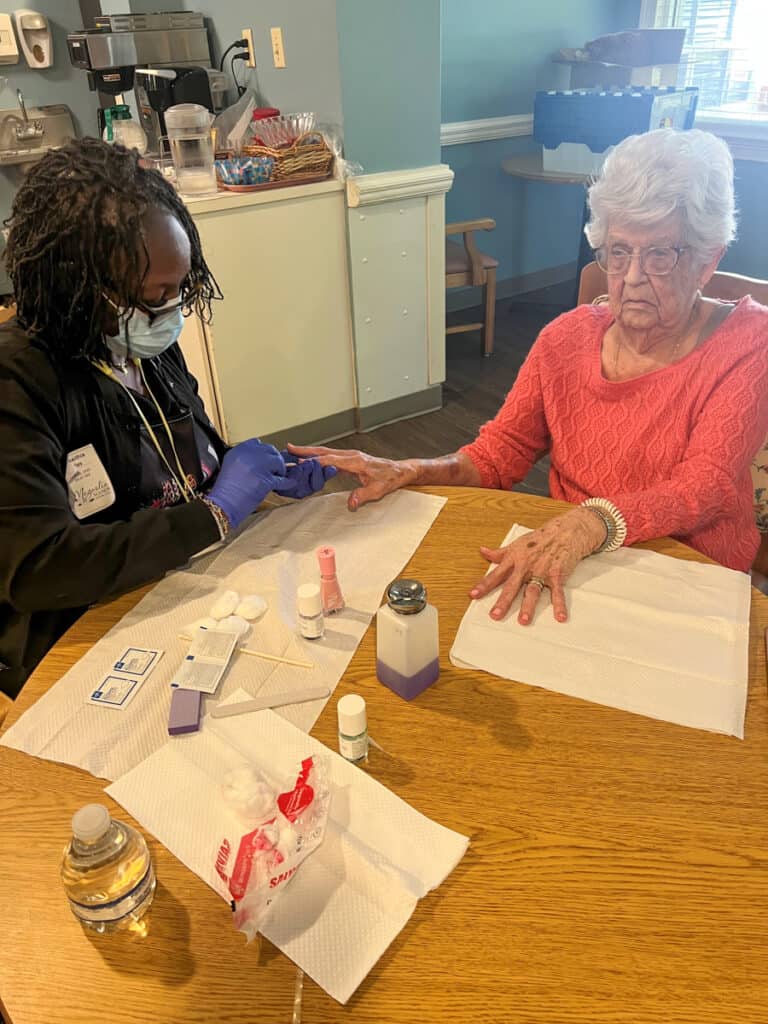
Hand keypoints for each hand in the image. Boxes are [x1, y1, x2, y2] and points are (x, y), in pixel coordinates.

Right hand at [206, 439, 286, 529]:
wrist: (223, 505)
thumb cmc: (226, 491)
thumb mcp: (231, 466)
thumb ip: (245, 459)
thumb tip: (262, 460)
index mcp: (238, 450)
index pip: (258, 443)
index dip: (265, 452)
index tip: (267, 459)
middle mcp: (249, 455)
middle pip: (271, 450)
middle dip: (275, 460)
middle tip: (275, 469)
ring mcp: (258, 467)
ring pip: (278, 462)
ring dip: (280, 470)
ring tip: (278, 477)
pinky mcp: (265, 480)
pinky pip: (282, 480)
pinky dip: (288, 482)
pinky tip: (289, 483)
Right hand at [287, 443, 415, 509]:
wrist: (400, 471)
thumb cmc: (390, 478)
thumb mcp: (379, 490)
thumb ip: (364, 495)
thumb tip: (351, 503)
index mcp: (356, 461)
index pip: (330, 460)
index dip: (314, 461)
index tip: (301, 462)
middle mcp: (351, 456)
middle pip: (324, 451)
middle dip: (306, 450)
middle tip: (289, 448)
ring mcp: (350, 456)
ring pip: (326, 452)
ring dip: (310, 451)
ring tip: (294, 452)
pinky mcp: (350, 459)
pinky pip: (331, 456)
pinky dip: (319, 456)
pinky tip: (311, 459)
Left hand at [469, 508, 606, 624]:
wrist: (564, 531)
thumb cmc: (539, 538)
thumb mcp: (516, 544)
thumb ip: (500, 552)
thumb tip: (483, 551)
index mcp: (514, 559)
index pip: (496, 574)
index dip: (484, 585)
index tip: (473, 595)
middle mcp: (526, 566)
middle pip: (512, 586)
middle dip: (503, 601)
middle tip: (495, 615)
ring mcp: (541, 571)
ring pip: (533, 591)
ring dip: (528, 606)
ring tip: (523, 620)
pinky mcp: (557, 574)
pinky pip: (557, 592)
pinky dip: (559, 605)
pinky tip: (559, 617)